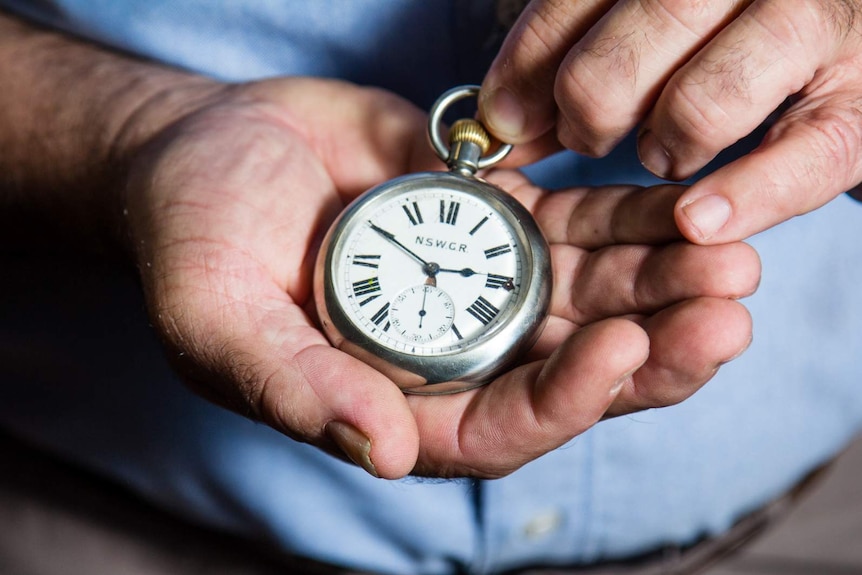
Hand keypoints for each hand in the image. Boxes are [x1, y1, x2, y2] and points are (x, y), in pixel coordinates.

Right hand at [124, 77, 758, 479]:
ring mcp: (481, 286)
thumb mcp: (217, 315)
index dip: (568, 402)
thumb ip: (290, 383)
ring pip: (592, 298)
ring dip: (662, 280)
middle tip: (723, 306)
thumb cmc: (194, 239)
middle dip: (654, 347)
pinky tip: (683, 202)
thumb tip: (379, 451)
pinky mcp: (498, 223)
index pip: (499, 429)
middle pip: (573, 370)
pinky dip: (632, 218)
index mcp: (392, 403)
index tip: (622, 350)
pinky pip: (578, 226)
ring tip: (728, 250)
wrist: (211, 152)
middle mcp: (452, 356)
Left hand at [480, 0, 861, 243]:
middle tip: (593, 132)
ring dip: (662, 149)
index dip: (525, 72)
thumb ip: (583, 42)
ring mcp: (813, 26)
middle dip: (587, 116)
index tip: (506, 117)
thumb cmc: (742, 15)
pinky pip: (797, 161)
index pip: (568, 6)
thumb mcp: (662, 5)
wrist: (857, 13)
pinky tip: (698, 221)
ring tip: (668, 150)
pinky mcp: (861, 105)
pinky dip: (742, 198)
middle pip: (613, 69)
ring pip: (694, 108)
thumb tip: (503, 116)